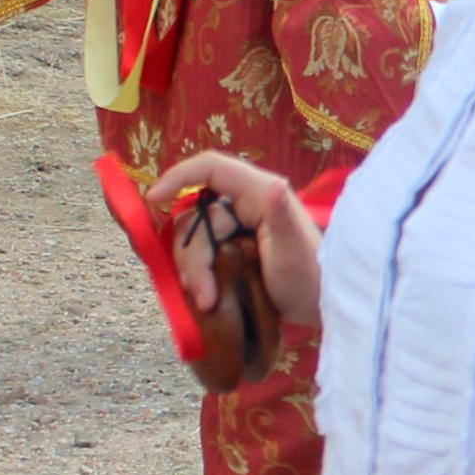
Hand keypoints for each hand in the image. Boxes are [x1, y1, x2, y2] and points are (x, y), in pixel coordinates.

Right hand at [148, 152, 320, 329]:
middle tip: (203, 294)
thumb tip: (275, 185)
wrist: (321, 307)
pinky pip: (199, 256)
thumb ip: (281, 215)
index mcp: (257, 191)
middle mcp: (242, 205)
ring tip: (207, 301)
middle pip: (195, 216)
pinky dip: (195, 275)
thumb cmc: (312, 274)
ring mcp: (234, 229)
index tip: (153, 200)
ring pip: (193, 240)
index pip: (210, 168)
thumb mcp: (294, 248)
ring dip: (193, 271)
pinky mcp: (229, 251)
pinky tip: (204, 298)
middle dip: (192, 255)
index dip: (178, 177)